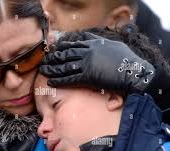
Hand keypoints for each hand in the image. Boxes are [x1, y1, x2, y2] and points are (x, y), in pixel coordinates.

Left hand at [40, 32, 158, 93]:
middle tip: (45, 60)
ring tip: (44, 70)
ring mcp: (87, 64)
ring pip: (65, 66)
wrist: (133, 71)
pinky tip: (51, 82)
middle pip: (66, 54)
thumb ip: (102, 43)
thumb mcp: (114, 45)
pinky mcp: (88, 76)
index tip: (55, 49)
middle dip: (54, 58)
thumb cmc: (126, 59)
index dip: (63, 47)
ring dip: (53, 69)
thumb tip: (96, 41)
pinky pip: (70, 79)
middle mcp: (88, 52)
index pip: (74, 44)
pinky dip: (59, 80)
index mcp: (94, 44)